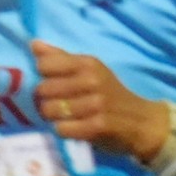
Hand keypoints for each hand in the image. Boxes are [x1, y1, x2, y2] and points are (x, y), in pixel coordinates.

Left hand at [31, 42, 172, 163]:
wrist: (141, 121)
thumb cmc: (110, 94)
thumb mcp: (90, 70)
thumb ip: (61, 58)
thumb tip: (33, 44)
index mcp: (88, 63)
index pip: (44, 65)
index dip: (43, 77)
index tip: (53, 83)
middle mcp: (92, 80)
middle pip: (43, 90)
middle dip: (46, 100)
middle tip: (58, 105)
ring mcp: (95, 104)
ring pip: (50, 110)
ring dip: (54, 117)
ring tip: (65, 117)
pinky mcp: (97, 127)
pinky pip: (62, 129)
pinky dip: (64, 131)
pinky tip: (74, 129)